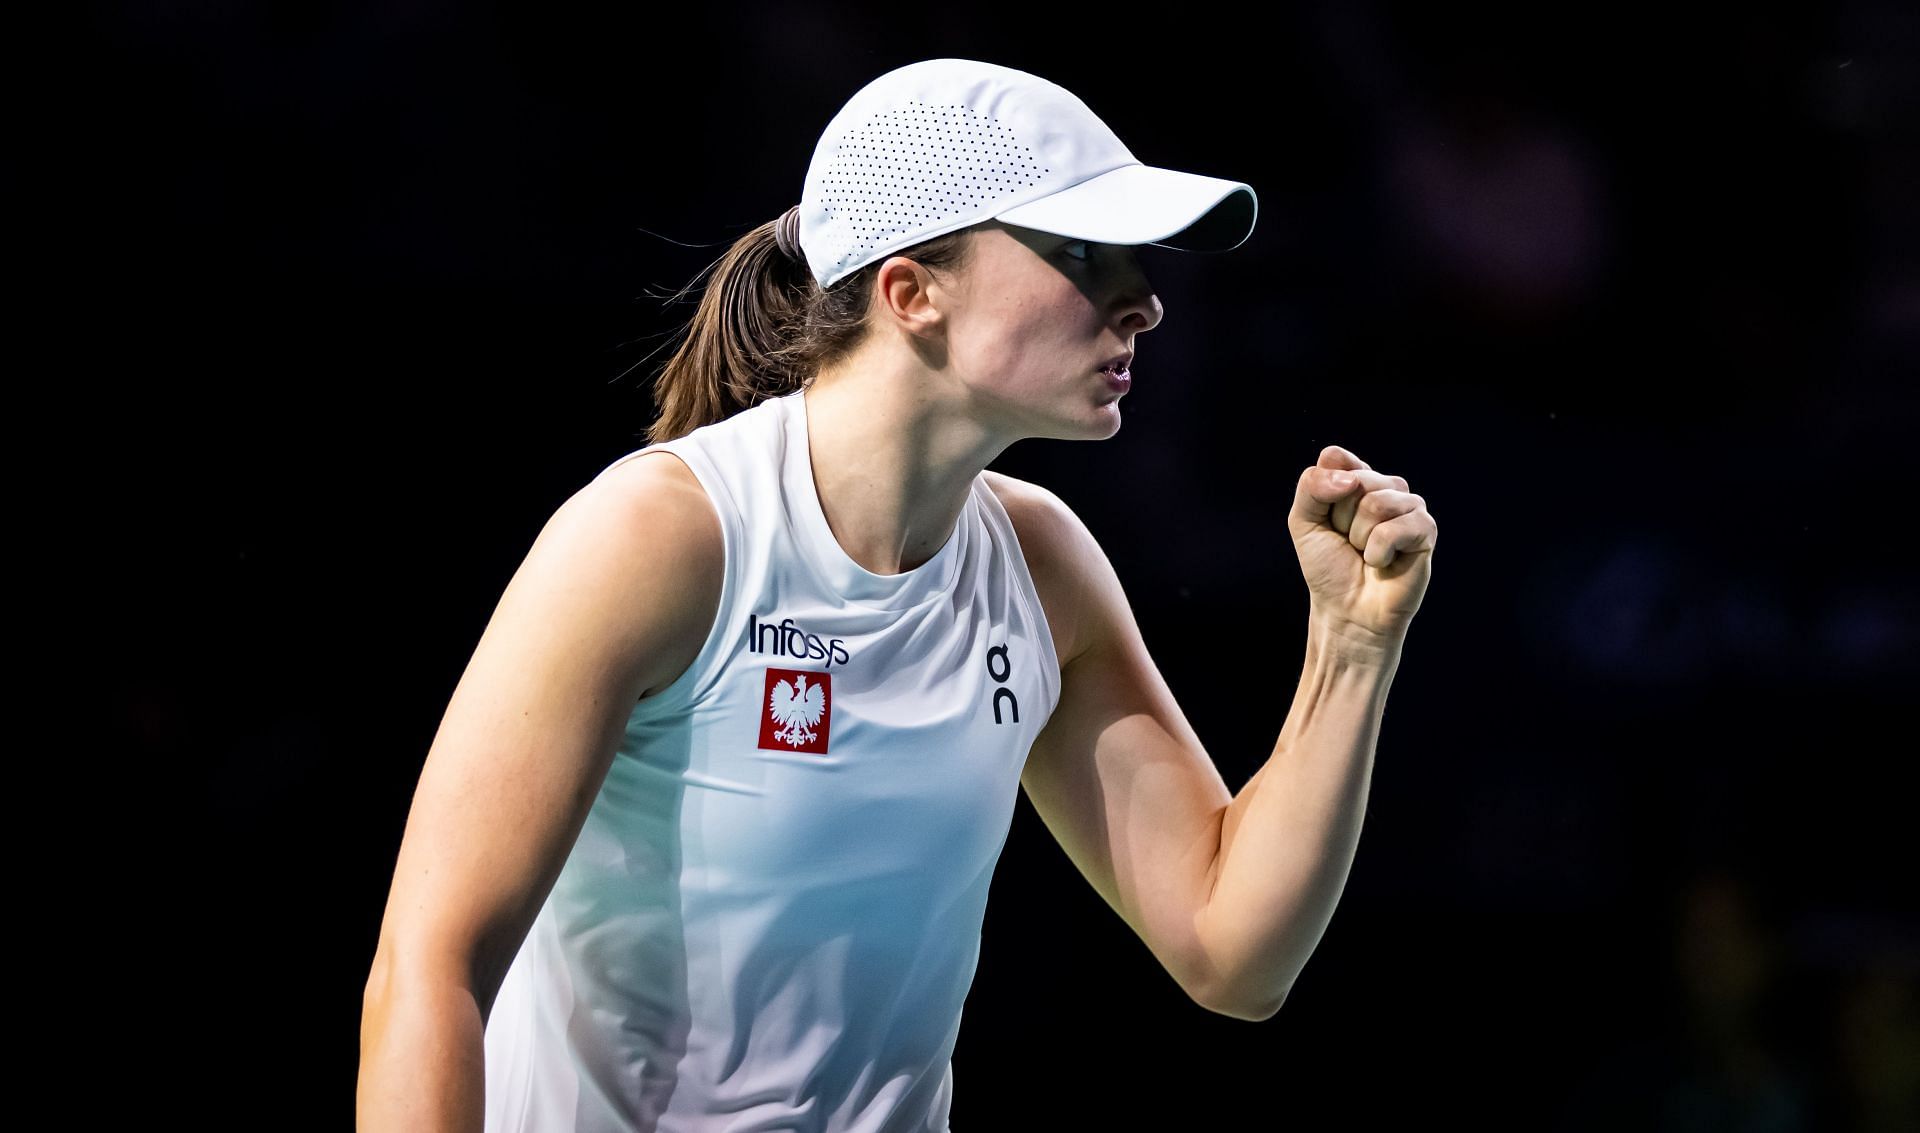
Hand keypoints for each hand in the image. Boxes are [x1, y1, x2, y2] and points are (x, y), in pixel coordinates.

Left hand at [1285, 445, 1436, 642]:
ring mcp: (1409, 506)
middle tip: (1348, 543)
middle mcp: (1386, 486)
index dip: (1323, 491)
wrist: (1347, 611)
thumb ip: (1312, 486)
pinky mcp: (1426, 529)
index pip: (1336, 458)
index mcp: (1357, 478)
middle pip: (1355, 480)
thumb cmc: (1329, 567)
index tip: (1327, 520)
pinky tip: (1383, 563)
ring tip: (1365, 554)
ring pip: (1375, 502)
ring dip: (1359, 537)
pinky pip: (1394, 528)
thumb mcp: (1304, 522)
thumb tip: (1351, 479)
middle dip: (1340, 519)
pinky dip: (1378, 552)